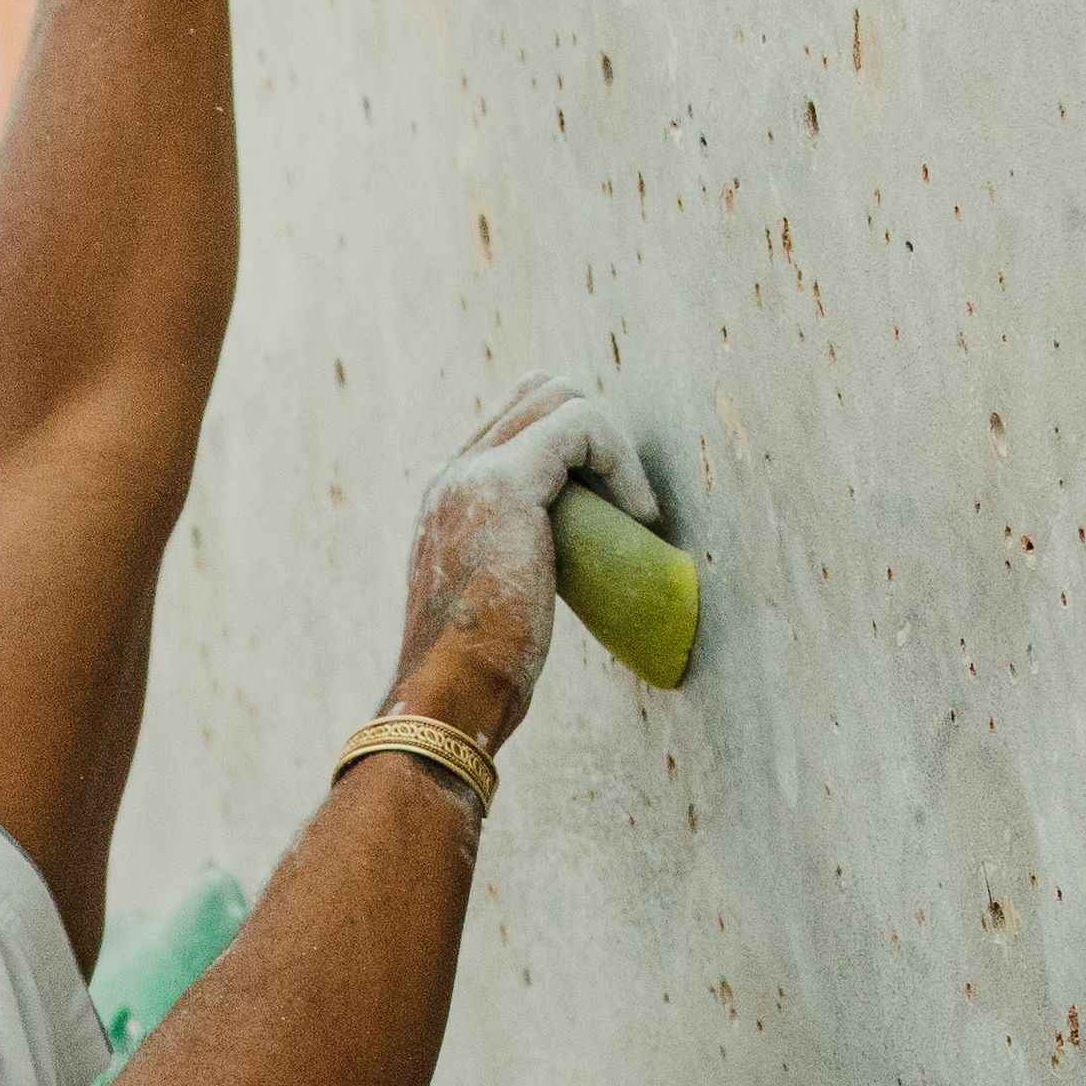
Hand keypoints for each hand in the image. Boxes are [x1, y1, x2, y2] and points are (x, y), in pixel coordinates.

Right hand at [390, 379, 652, 749]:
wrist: (448, 695)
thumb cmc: (478, 673)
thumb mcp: (493, 599)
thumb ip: (511, 560)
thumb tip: (552, 569)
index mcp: (446, 496)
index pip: (517, 421)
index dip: (576, 448)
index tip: (609, 511)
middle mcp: (452, 472)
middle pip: (539, 391)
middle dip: (597, 435)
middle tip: (626, 504)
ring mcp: (472, 471)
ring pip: (561, 395)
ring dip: (612, 444)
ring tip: (636, 510)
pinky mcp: (506, 482)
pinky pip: (581, 425)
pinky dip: (621, 459)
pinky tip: (640, 514)